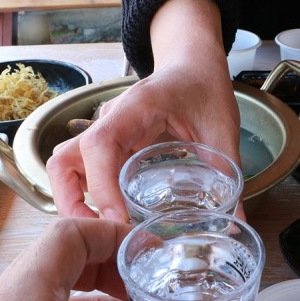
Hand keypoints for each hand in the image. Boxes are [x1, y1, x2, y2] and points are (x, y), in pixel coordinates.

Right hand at [46, 0, 238, 220]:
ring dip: (72, 199)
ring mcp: (104, 130)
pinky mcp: (108, 142)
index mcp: (136, 108)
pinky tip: (109, 216)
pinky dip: (85, 194)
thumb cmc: (204, 87)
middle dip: (72, 202)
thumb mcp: (222, 128)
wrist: (192, 63)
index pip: (100, 146)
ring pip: (65, 164)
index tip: (117, 220)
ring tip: (100, 232)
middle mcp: (110, 119)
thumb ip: (228, 172)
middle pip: (64, 159)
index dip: (101, 186)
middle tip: (99, 236)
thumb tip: (235, 221)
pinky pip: (81, 168)